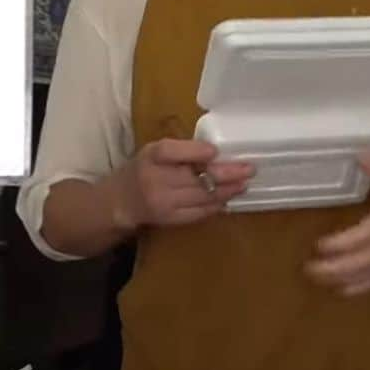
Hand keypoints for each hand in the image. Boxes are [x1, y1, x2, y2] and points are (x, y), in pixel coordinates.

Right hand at [108, 138, 254, 231]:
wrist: (121, 201)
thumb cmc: (143, 169)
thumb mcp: (155, 151)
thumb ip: (181, 150)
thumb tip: (217, 152)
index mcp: (151, 156)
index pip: (171, 152)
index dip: (195, 151)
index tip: (215, 151)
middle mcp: (155, 180)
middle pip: (195, 177)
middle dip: (226, 174)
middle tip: (249, 169)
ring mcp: (163, 203)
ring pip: (202, 197)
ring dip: (227, 191)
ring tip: (245, 184)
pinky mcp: (171, 219)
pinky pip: (199, 212)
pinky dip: (216, 205)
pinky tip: (229, 198)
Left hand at [306, 155, 369, 296]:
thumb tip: (357, 158)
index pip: (368, 234)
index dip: (344, 244)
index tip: (319, 245)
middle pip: (368, 260)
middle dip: (338, 268)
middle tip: (310, 269)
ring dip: (347, 279)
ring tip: (319, 280)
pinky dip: (365, 285)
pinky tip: (345, 290)